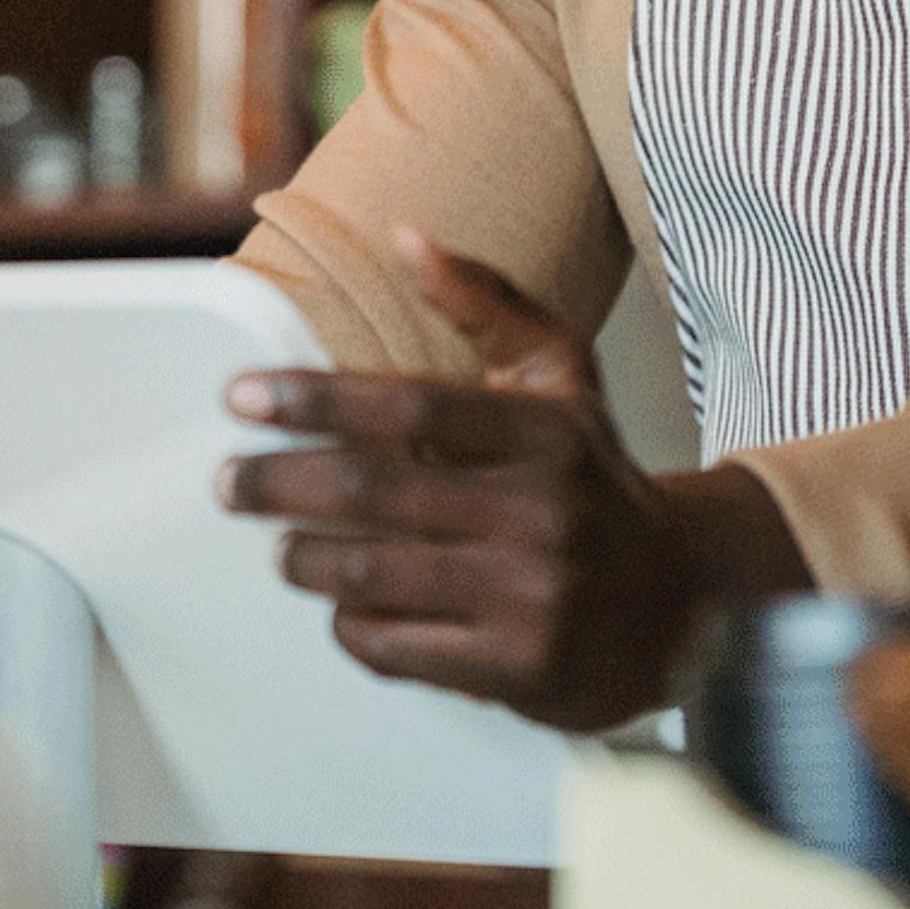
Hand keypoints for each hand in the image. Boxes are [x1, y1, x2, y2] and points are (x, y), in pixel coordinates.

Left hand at [216, 229, 805, 731]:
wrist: (682, 605)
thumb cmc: (595, 478)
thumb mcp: (562, 379)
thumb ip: (486, 302)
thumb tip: (405, 237)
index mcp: (548, 433)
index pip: (410, 407)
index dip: (314, 399)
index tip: (241, 396)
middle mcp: (543, 514)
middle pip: (371, 492)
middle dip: (277, 484)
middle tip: (228, 482)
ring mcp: (532, 599)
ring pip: (370, 575)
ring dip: (302, 557)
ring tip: (279, 543)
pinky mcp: (519, 671)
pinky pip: (395, 646)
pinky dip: (351, 625)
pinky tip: (342, 605)